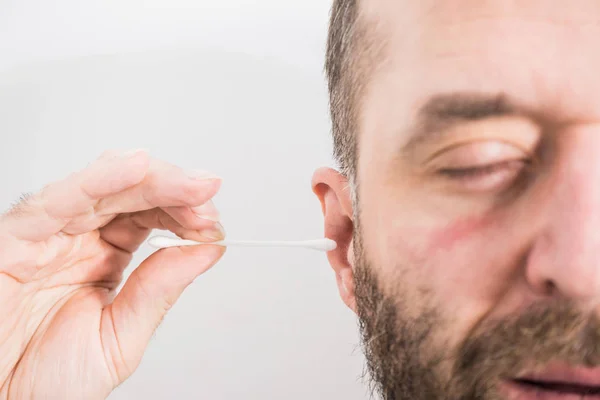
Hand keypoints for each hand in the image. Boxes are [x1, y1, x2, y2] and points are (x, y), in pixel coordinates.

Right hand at [0, 150, 225, 398]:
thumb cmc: (47, 382)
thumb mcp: (119, 338)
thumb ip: (159, 291)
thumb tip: (208, 250)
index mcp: (106, 260)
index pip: (152, 218)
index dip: (185, 214)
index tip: (213, 223)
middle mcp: (79, 240)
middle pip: (133, 195)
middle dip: (176, 190)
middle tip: (207, 194)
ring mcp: (49, 235)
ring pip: (102, 188)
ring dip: (150, 180)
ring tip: (189, 183)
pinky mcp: (15, 239)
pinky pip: (56, 201)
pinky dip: (96, 181)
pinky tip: (135, 168)